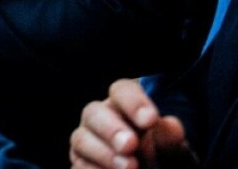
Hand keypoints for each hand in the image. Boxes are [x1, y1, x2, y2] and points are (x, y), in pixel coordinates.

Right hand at [69, 79, 196, 168]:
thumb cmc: (165, 161)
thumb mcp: (174, 152)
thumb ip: (170, 141)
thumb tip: (170, 125)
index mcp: (127, 107)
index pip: (121, 90)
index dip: (132, 102)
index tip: (149, 120)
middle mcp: (103, 119)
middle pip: (93, 111)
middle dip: (111, 129)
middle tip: (130, 145)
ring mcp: (88, 142)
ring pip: (81, 138)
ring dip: (103, 153)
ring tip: (130, 167)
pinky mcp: (81, 163)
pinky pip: (79, 164)